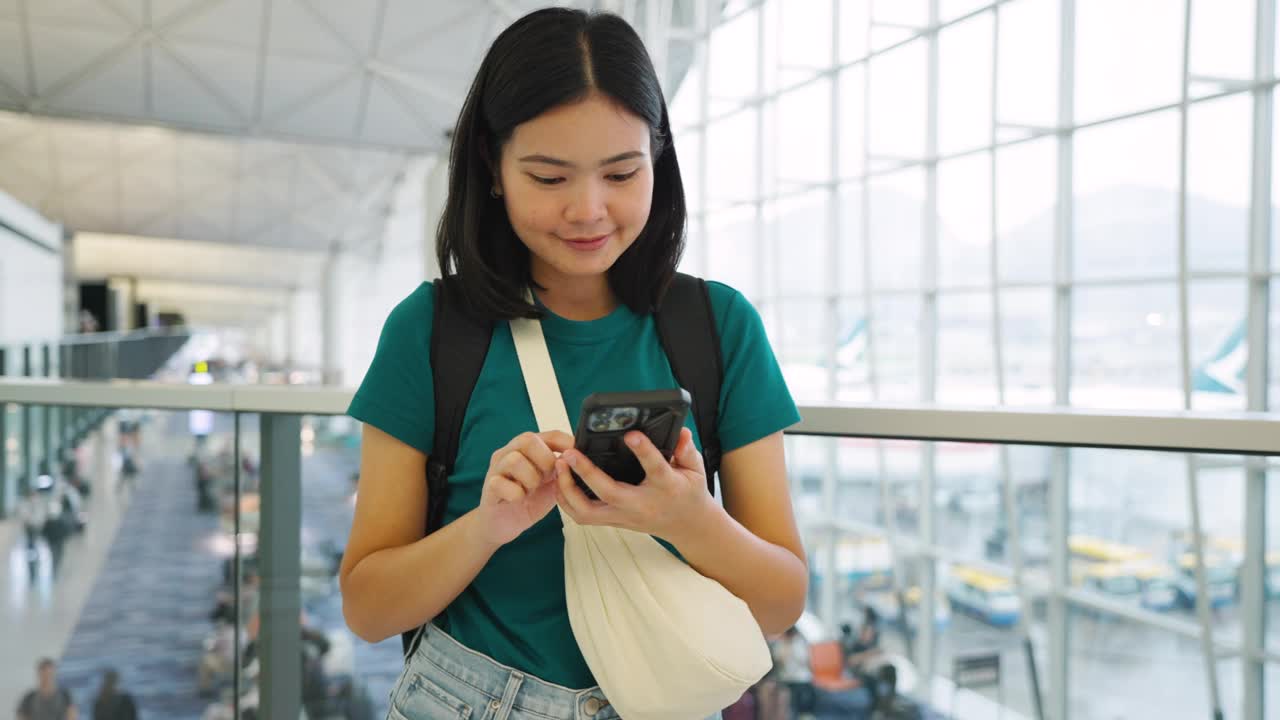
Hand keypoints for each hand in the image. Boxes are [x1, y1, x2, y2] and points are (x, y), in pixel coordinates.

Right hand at [475, 431, 573, 547]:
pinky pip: (500, 483)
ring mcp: (497, 469)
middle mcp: (510, 453)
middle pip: (527, 439)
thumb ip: (563, 470)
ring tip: (531, 490)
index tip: (576, 456)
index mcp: (528, 449)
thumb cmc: (528, 500)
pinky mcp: (489, 487)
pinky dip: (515, 493)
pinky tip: (519, 499)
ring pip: (514, 460)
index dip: (565, 443)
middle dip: (545, 460)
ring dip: (530, 478)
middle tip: (547, 477)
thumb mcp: (552, 483)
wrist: (502, 524)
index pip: (549, 435)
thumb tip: (583, 460)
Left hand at [554, 427, 715, 544]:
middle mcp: (641, 504)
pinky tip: (560, 481)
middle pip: (609, 493)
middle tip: (570, 453)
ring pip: (588, 512)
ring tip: (560, 466)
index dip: (643, 451)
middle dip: (586, 472)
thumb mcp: (695, 469)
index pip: (655, 468)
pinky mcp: (613, 521)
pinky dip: (567, 501)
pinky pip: (583, 516)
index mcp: (666, 487)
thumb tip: (680, 432)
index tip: (630, 435)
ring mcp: (625, 516)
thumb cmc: (688, 492)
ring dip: (569, 490)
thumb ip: (686, 449)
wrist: (687, 525)